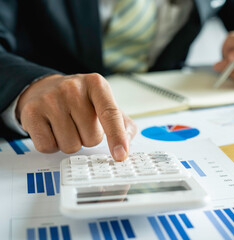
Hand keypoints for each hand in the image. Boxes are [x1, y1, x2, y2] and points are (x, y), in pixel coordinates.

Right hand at [16, 73, 136, 160]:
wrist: (45, 89)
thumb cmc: (80, 100)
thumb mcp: (104, 104)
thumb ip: (122, 124)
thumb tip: (127, 142)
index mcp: (96, 84)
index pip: (110, 114)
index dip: (117, 137)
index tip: (121, 154)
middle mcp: (73, 88)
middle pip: (91, 137)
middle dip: (88, 138)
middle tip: (80, 124)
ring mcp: (50, 99)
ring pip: (70, 145)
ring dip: (71, 143)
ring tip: (66, 125)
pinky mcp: (31, 112)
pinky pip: (48, 147)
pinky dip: (53, 145)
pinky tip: (52, 129)